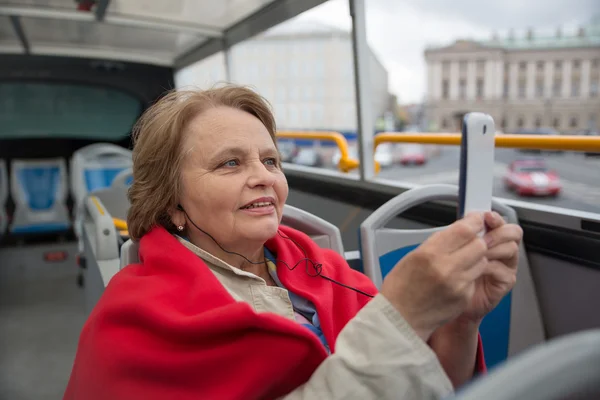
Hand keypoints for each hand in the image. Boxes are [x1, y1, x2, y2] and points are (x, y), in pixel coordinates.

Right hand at [380, 212, 487, 341]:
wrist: (401, 319)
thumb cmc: (401, 288)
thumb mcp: (412, 257)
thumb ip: (437, 243)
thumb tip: (457, 232)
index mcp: (429, 254)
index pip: (464, 230)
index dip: (473, 222)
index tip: (475, 220)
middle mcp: (446, 268)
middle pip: (479, 244)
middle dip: (477, 240)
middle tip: (470, 241)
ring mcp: (458, 284)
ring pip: (481, 261)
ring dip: (476, 258)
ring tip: (462, 261)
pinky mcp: (464, 297)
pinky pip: (474, 278)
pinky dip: (469, 275)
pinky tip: (456, 279)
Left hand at [458, 211, 522, 322]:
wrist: (448, 299)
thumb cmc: (450, 273)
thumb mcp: (451, 248)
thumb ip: (462, 232)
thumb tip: (468, 216)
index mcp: (488, 237)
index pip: (497, 221)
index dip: (494, 218)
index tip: (486, 216)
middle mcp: (499, 249)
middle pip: (512, 232)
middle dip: (498, 232)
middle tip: (484, 239)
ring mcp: (504, 264)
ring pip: (511, 248)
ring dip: (494, 249)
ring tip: (479, 254)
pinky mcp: (505, 281)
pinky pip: (504, 269)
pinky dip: (490, 267)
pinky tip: (478, 268)